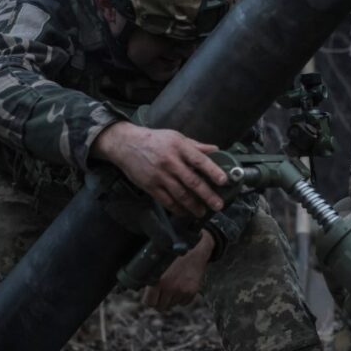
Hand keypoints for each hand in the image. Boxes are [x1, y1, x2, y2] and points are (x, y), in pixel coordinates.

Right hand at [92, 121, 226, 217]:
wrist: (126, 145)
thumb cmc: (154, 140)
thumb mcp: (176, 137)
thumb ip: (196, 146)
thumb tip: (216, 149)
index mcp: (179, 147)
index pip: (200, 160)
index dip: (213, 171)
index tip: (224, 181)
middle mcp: (170, 162)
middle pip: (192, 181)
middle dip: (207, 195)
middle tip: (218, 205)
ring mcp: (160, 175)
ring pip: (180, 194)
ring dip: (193, 206)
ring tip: (202, 212)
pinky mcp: (150, 186)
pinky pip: (166, 201)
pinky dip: (177, 209)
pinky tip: (185, 212)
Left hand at [142, 231, 214, 310]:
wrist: (195, 249)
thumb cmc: (175, 255)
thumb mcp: (158, 264)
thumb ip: (151, 278)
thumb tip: (145, 290)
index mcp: (157, 281)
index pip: (149, 303)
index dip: (150, 299)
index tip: (152, 296)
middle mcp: (169, 287)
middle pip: (161, 307)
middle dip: (160, 301)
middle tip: (163, 294)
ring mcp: (181, 290)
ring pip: (172, 305)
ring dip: (172, 299)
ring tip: (174, 286)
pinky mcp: (191, 291)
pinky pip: (184, 303)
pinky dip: (182, 298)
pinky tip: (182, 287)